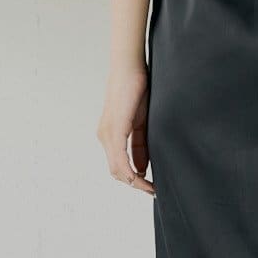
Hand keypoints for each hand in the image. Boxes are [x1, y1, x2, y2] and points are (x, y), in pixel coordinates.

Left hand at [98, 63, 153, 194]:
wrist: (130, 67)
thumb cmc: (137, 89)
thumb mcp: (142, 121)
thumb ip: (140, 144)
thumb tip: (142, 167)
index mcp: (110, 134)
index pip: (119, 165)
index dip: (134, 179)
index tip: (150, 187)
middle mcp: (105, 136)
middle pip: (116, 171)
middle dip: (135, 184)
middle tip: (153, 190)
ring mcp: (108, 133)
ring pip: (117, 168)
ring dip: (134, 181)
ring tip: (150, 187)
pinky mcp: (115, 128)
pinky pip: (120, 157)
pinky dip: (130, 170)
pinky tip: (142, 177)